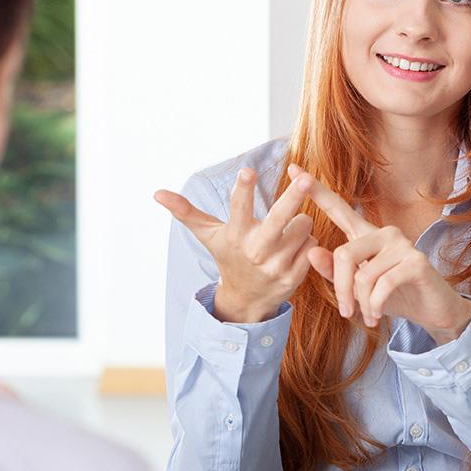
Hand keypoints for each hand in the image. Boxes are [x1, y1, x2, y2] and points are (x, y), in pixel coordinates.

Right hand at [155, 168, 317, 322]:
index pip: (238, 209)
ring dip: (300, 222)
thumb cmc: (229, 256)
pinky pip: (314, 242)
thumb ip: (186, 212)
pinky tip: (296, 248)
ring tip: (285, 231)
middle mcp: (256, 251)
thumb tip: (157, 193)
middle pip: (279, 219)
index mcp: (236, 235)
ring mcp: (277, 265)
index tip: (247, 171)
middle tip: (305, 177)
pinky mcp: (295, 276)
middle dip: (293, 197)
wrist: (246, 300)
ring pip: (304, 225)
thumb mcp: (209, 235)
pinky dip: (308, 240)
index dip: (243, 190)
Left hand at [292, 163, 470, 341]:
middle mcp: (384, 233)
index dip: (316, 191)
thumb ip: (335, 272)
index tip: (292, 167)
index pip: (338, 208)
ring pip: (363, 275)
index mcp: (367, 235)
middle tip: (345, 312)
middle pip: (344, 255)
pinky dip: (376, 305)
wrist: (433, 310)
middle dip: (341, 290)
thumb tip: (312, 252)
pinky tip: (379, 314)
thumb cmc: (395, 296)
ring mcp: (402, 244)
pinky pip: (382, 284)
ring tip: (370, 316)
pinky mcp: (415, 261)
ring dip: (362, 303)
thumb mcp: (359, 288)